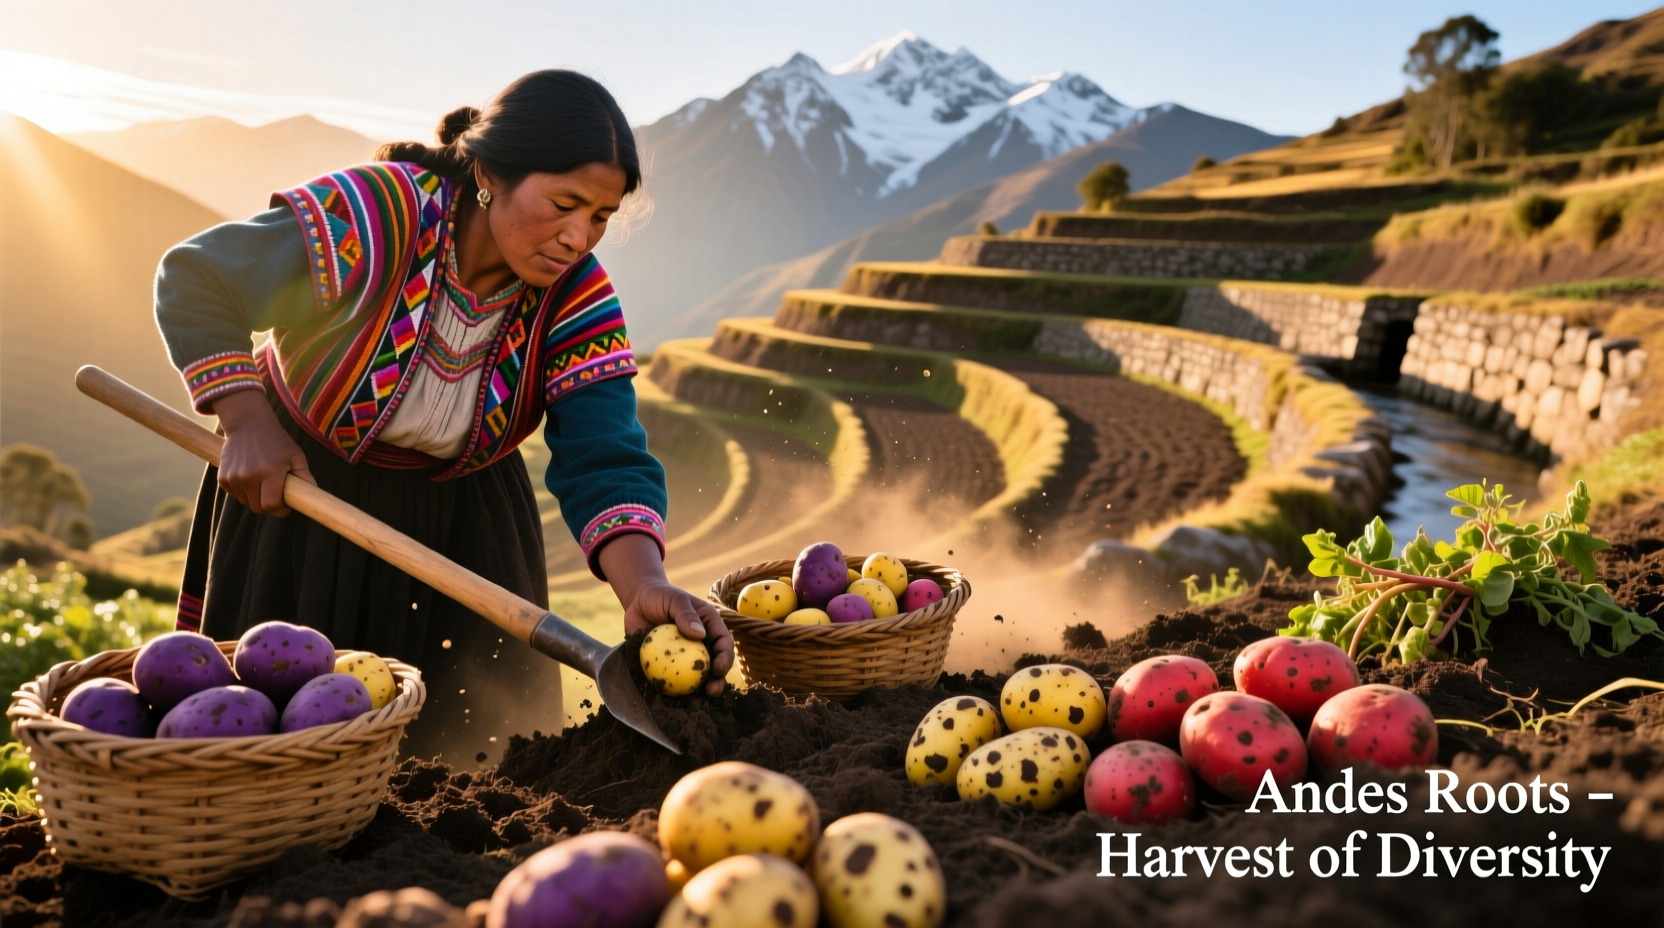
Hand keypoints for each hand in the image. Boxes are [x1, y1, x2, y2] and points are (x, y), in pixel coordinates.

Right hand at [212, 390, 314, 515]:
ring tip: (261, 480)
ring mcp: (233, 477)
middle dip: (268, 504)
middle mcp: (249, 476)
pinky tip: (249, 475)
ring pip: (246, 502)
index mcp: (269, 472)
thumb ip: (304, 476)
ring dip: (255, 496)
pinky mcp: (223, 477)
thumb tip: (312, 496)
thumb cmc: (276, 440)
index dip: (280, 509)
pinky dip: (243, 490)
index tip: (285, 504)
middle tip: (274, 492)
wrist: (247, 423)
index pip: (271, 505)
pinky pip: (235, 494)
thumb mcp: (295, 455)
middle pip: (258, 507)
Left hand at [600, 533, 732, 695]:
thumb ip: (685, 614)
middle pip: (715, 664)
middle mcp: (703, 643)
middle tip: (711, 691)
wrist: (639, 602)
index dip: (725, 657)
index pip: (724, 642)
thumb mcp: (674, 599)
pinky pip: (676, 678)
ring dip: (700, 690)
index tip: (717, 668)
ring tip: (697, 701)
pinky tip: (673, 699)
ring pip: (698, 676)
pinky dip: (676, 689)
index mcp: (710, 626)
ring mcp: (687, 655)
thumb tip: (699, 634)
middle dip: (717, 680)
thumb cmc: (660, 596)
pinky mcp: (671, 664)